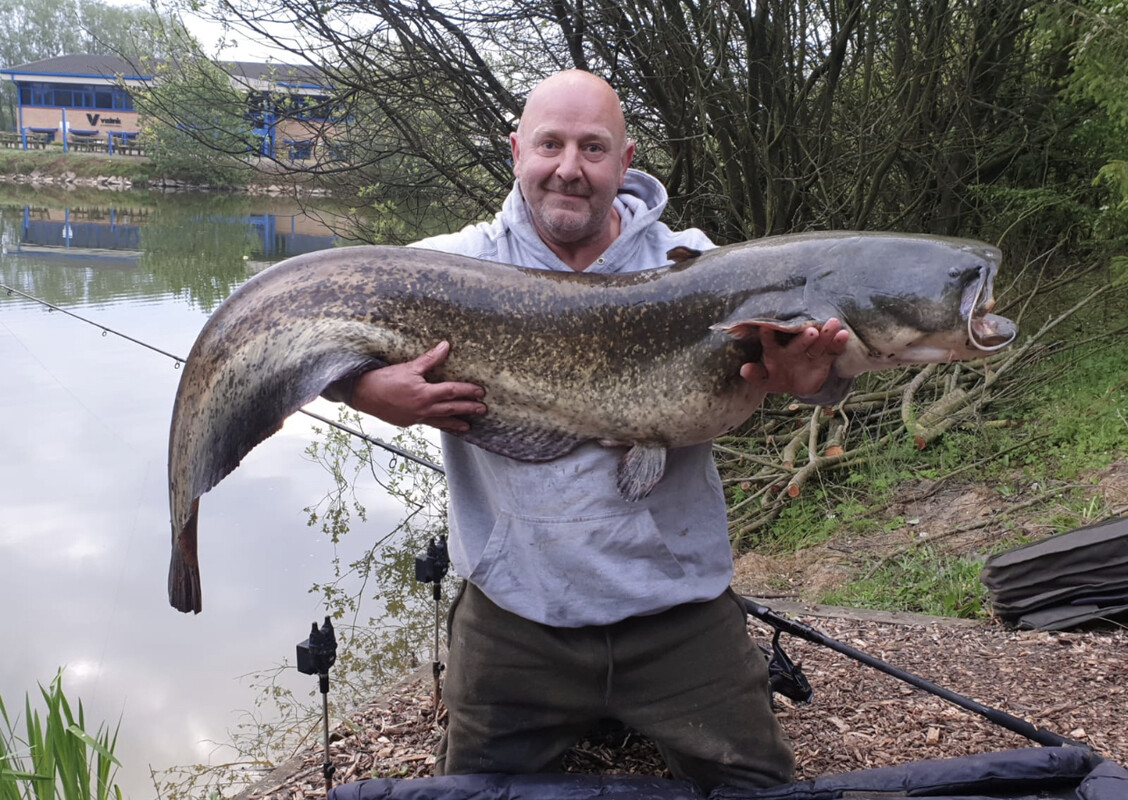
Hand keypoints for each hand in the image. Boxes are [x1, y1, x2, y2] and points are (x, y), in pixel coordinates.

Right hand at [350, 341, 486, 432]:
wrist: (363, 394)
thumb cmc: (384, 380)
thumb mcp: (409, 367)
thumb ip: (430, 359)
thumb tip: (446, 346)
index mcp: (425, 394)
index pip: (452, 391)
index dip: (468, 391)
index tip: (480, 392)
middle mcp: (423, 408)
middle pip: (451, 408)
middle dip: (468, 409)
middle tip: (482, 410)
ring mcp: (416, 417)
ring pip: (441, 421)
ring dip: (456, 423)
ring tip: (468, 427)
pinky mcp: (408, 422)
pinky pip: (428, 423)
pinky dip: (439, 424)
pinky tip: (443, 424)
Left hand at [740, 318, 849, 396]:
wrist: (797, 384)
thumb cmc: (777, 377)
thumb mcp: (766, 380)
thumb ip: (756, 376)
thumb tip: (744, 370)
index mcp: (775, 351)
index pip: (771, 341)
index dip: (769, 334)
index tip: (768, 327)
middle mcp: (793, 348)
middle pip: (799, 341)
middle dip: (805, 337)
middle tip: (811, 332)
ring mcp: (810, 351)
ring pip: (818, 342)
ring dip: (826, 333)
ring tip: (834, 324)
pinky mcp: (824, 358)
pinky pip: (832, 351)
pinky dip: (838, 343)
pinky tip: (844, 334)